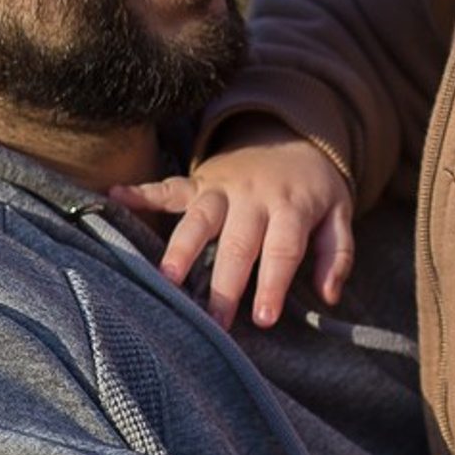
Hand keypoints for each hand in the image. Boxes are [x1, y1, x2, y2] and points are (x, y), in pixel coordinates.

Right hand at [109, 121, 354, 329]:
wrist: (294, 134)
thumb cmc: (314, 188)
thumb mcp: (339, 214)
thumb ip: (336, 254)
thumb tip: (329, 295)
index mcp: (292, 207)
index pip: (283, 250)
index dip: (272, 284)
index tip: (263, 318)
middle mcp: (254, 197)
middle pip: (237, 242)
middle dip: (224, 283)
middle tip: (212, 321)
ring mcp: (223, 187)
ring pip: (199, 218)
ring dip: (182, 248)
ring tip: (166, 279)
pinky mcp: (200, 181)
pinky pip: (170, 186)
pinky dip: (142, 192)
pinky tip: (115, 197)